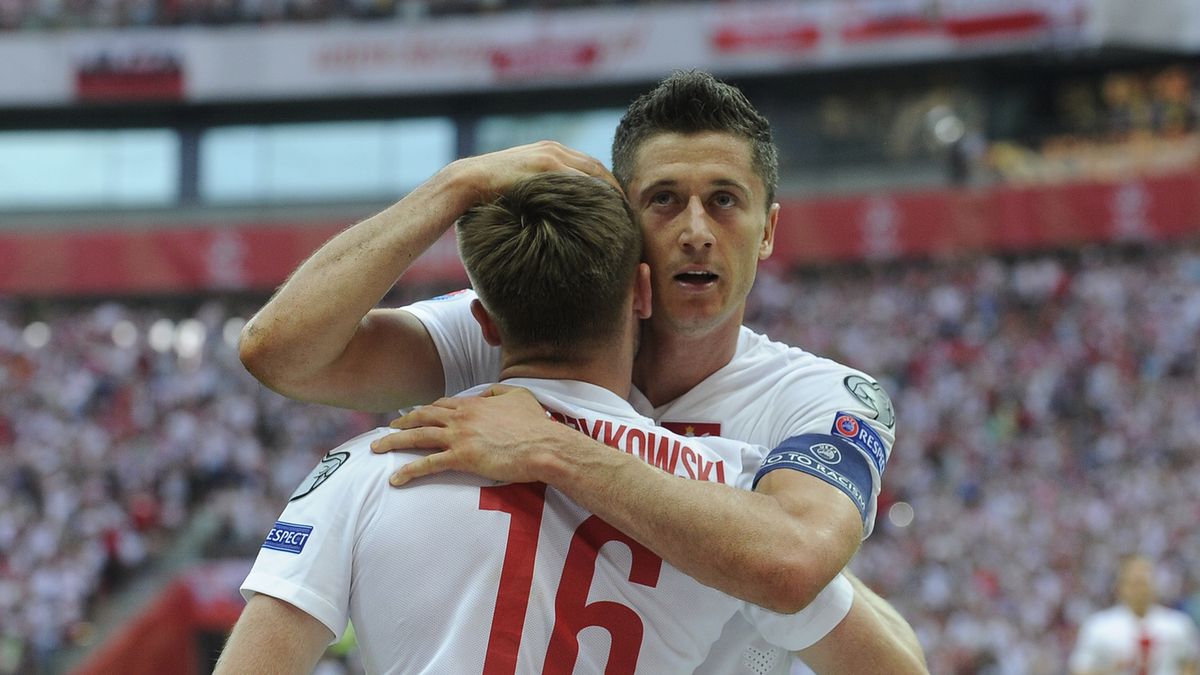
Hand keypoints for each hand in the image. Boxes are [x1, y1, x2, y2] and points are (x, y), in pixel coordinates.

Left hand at [372, 384, 569, 485]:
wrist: (544, 445)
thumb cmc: (536, 424)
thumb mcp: (520, 397)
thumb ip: (500, 393)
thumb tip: (488, 393)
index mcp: (474, 403)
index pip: (442, 405)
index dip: (426, 410)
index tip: (414, 415)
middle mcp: (461, 417)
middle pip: (423, 416)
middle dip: (402, 422)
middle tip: (387, 428)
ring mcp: (460, 436)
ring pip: (418, 436)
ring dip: (394, 441)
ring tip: (377, 448)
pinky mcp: (461, 457)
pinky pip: (428, 464)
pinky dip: (409, 471)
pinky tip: (395, 479)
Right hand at [447, 141, 620, 203]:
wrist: (468, 181)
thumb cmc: (491, 192)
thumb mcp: (523, 188)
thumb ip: (542, 193)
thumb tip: (555, 216)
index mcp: (551, 153)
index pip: (589, 167)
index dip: (608, 184)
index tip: (621, 204)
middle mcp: (554, 149)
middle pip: (597, 166)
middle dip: (616, 187)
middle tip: (630, 209)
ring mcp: (550, 155)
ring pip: (592, 170)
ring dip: (611, 190)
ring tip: (624, 211)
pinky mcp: (544, 164)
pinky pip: (578, 178)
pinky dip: (594, 191)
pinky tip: (606, 208)